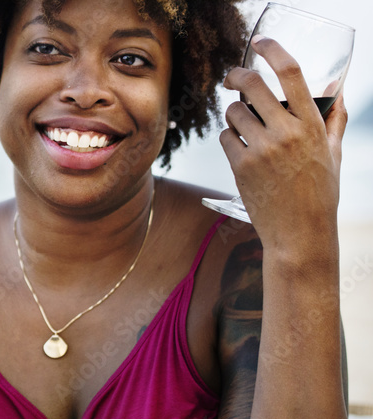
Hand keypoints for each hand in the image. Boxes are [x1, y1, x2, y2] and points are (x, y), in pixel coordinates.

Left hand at [220, 36, 345, 259]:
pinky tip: (239, 146)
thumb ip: (333, 119)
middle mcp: (286, 132)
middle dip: (237, 75)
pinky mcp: (241, 166)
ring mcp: (261, 149)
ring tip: (242, 123)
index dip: (273, 51)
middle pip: (252, 85)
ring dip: (232, 112)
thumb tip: (336, 91)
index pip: (291, 73)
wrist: (299, 232)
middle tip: (233, 76)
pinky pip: (225, 137)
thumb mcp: (333, 153)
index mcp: (311, 124)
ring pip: (233, 111)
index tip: (260, 42)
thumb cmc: (318, 193)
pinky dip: (228, 137)